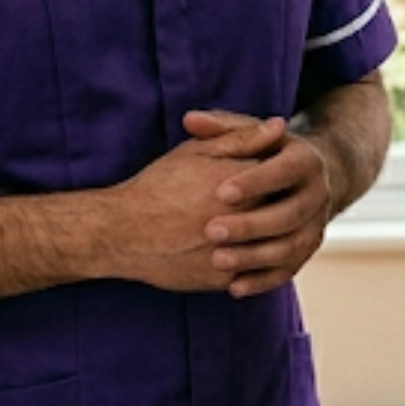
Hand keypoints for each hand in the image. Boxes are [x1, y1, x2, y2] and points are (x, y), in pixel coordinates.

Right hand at [103, 112, 290, 293]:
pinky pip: (250, 272)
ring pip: (270, 247)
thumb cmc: (159, 185)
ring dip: (264, 237)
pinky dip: (247, 262)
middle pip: (281, 212)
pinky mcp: (223, 279)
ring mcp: (235, 253)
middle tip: (255, 204)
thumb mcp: (198, 151)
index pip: (282, 176)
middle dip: (273, 206)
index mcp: (243, 184)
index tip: (265, 176)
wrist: (122, 232)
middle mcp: (244, 220)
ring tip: (245, 227)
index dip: (274, 174)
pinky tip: (236, 250)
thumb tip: (278, 126)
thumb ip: (242, 138)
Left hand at [186, 108, 337, 297]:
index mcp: (306, 160)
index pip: (283, 171)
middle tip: (210, 230)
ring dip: (254, 257)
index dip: (254, 182)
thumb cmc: (267, 151)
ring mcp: (316, 225)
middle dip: (250, 224)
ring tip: (216, 260)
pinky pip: (288, 270)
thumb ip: (222, 127)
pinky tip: (233, 287)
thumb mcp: (249, 133)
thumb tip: (190, 119)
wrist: (308, 178)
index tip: (220, 192)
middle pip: (289, 214)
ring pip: (290, 247)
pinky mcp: (307, 249)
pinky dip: (263, 281)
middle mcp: (318, 194)